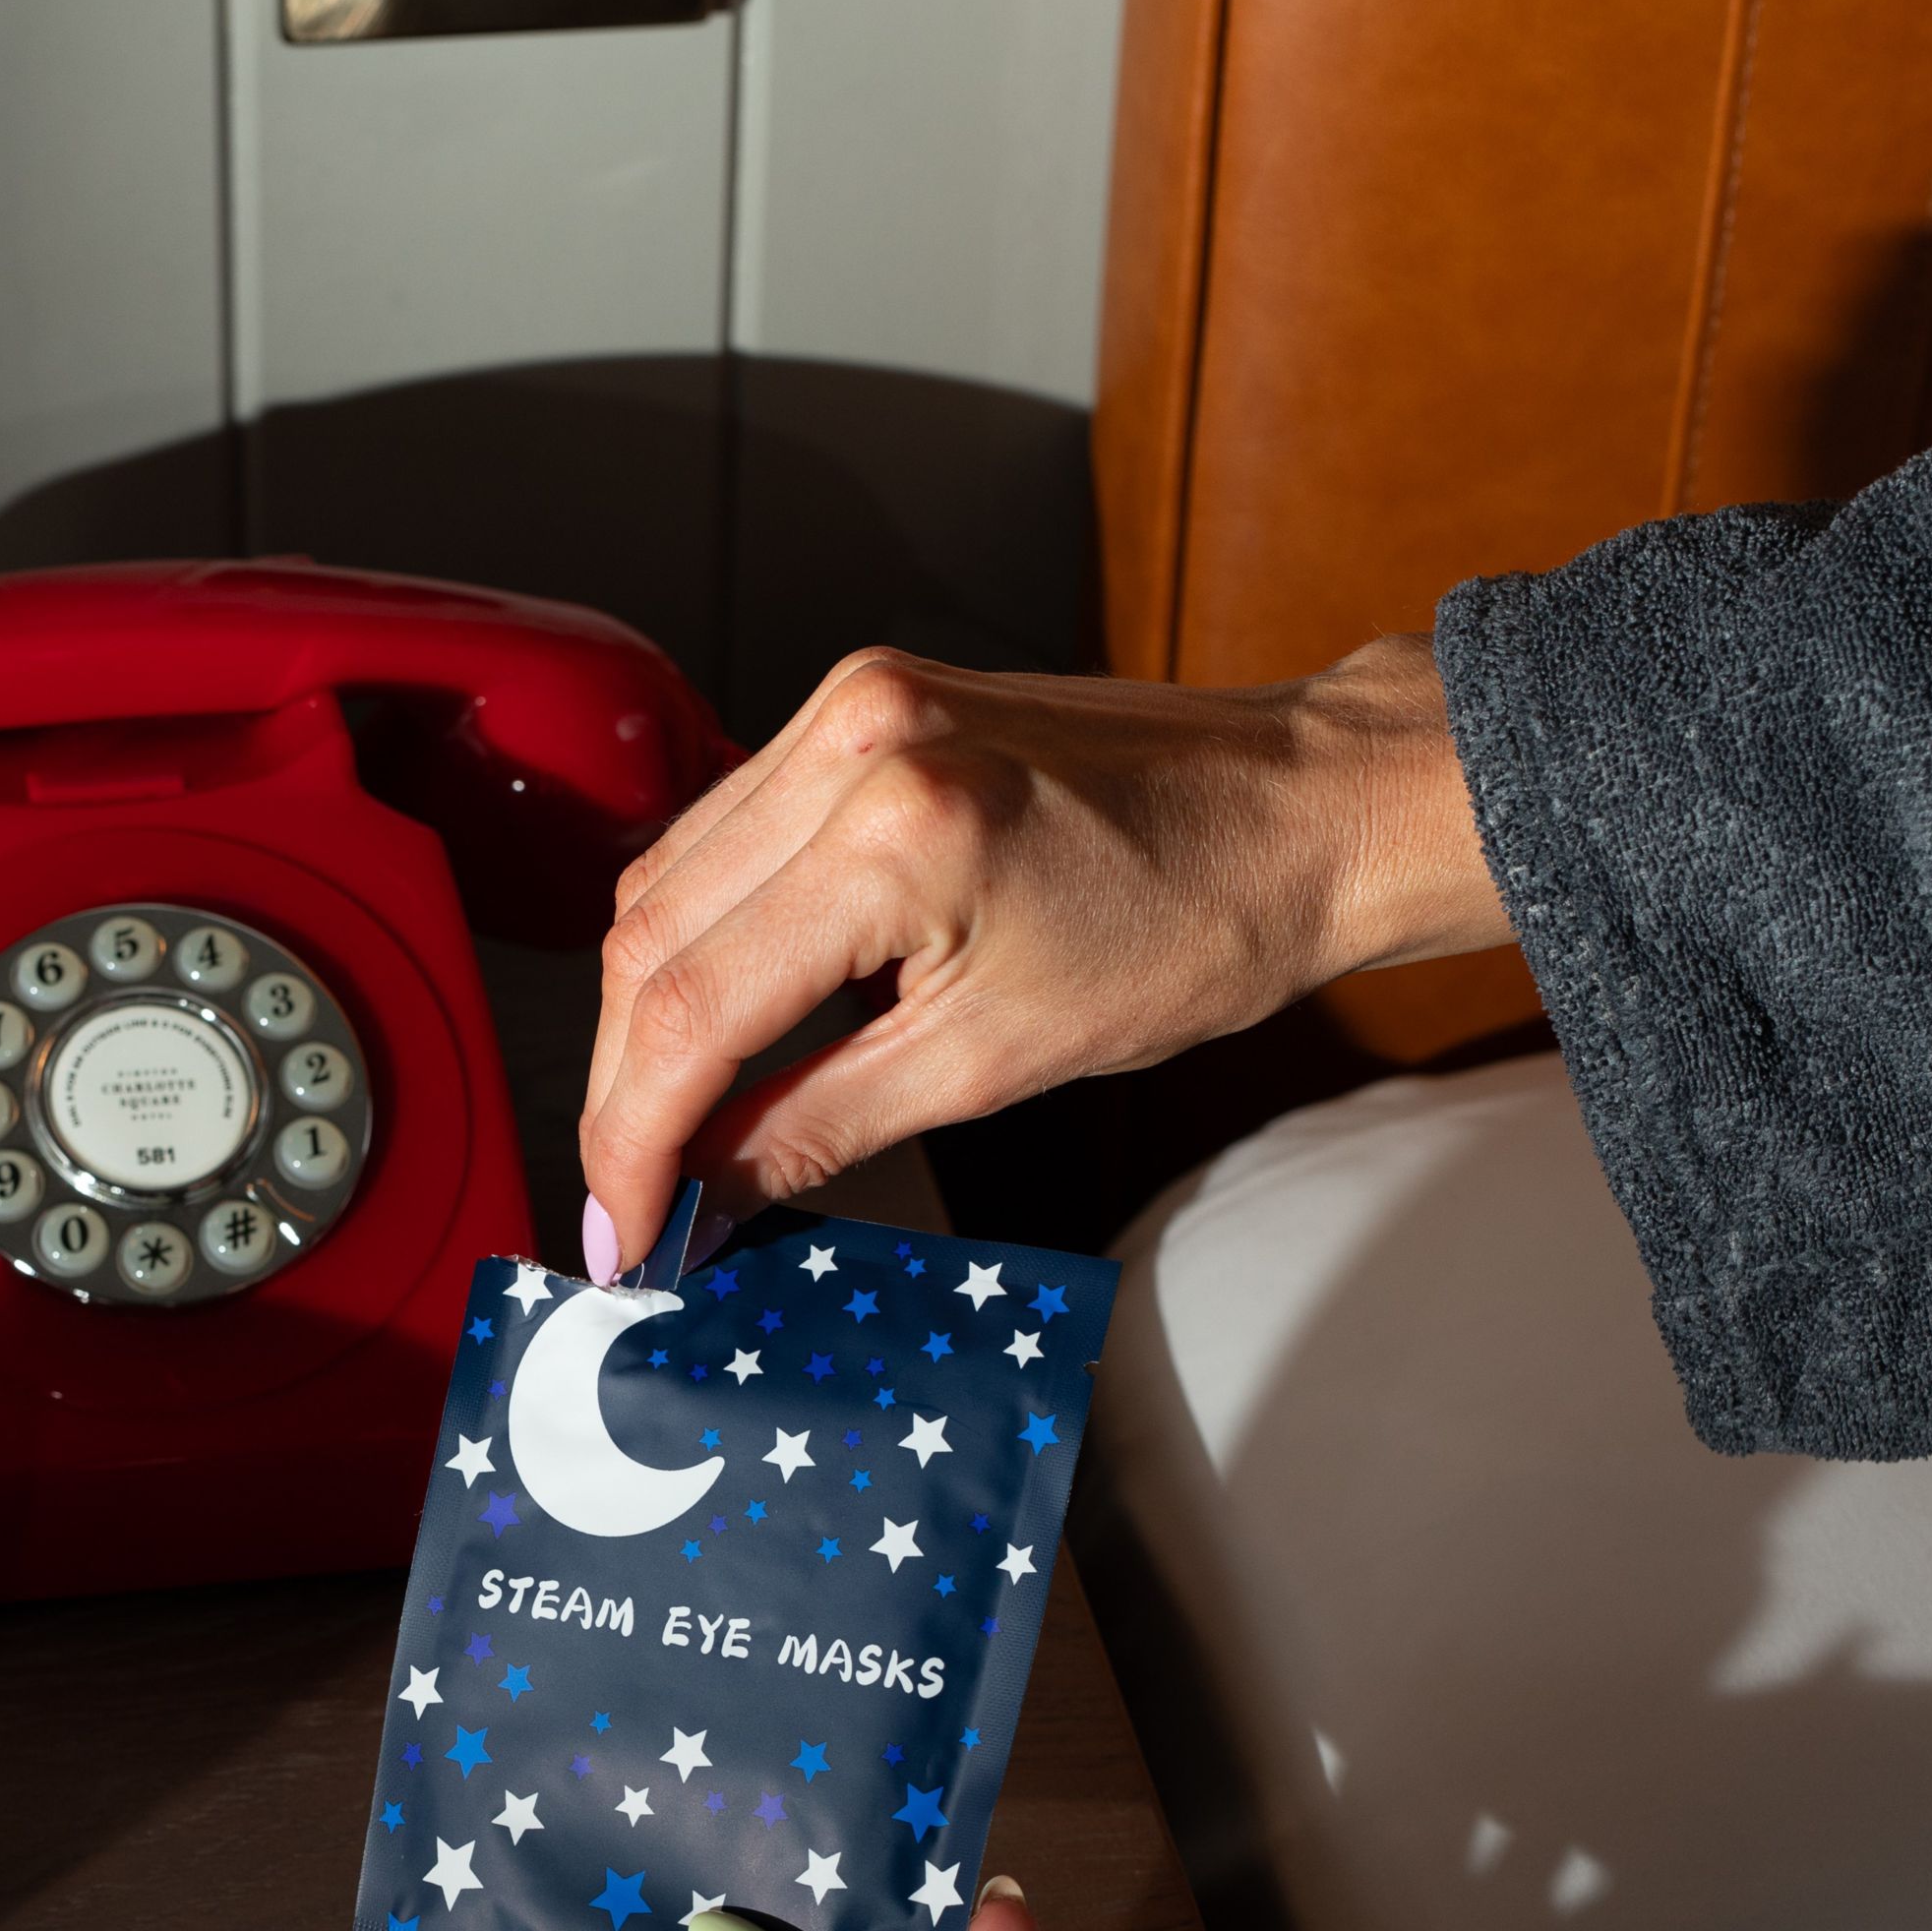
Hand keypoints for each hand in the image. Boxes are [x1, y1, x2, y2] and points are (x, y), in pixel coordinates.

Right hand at [578, 635, 1513, 1271]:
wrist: (1306, 808)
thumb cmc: (1202, 921)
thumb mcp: (1001, 1060)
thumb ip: (820, 1125)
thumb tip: (705, 1193)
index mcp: (894, 831)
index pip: (686, 1008)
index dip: (630, 1136)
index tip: (624, 1229)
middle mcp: (853, 742)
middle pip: (647, 936)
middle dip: (625, 1083)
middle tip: (637, 1196)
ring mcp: (850, 705)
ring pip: (667, 878)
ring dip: (650, 1010)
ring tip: (668, 1121)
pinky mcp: (862, 701)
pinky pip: (727, 830)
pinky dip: (704, 931)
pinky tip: (721, 1013)